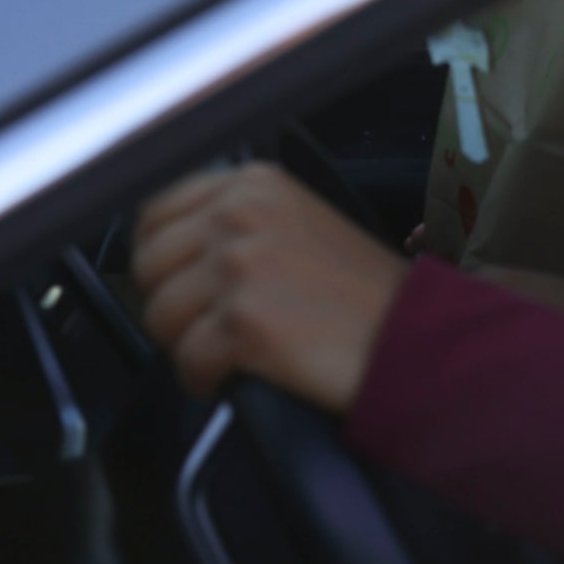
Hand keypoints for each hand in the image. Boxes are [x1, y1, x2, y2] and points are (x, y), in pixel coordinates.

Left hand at [131, 162, 409, 411]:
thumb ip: (236, 219)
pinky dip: (204, 379)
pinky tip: (237, 377)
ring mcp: (240, 265)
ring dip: (186, 345)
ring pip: (160, 316)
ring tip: (226, 353)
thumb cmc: (362, 294)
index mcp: (253, 184)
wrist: (414, 337)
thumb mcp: (296, 222)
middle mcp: (241, 213)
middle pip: (149, 265)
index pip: (156, 211)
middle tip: (205, 327)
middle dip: (170, 305)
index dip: (159, 258)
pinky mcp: (243, 321)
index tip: (176, 285)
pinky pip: (187, 361)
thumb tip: (171, 246)